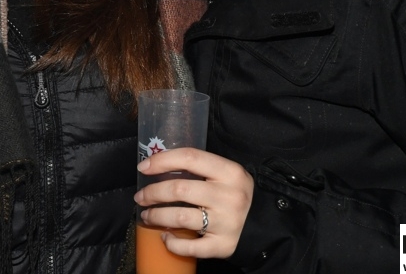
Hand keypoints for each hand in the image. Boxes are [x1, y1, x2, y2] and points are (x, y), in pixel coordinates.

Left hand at [134, 147, 253, 259]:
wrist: (265, 224)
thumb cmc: (235, 194)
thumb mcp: (225, 174)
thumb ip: (199, 168)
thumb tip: (157, 163)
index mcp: (230, 172)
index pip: (190, 157)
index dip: (162, 160)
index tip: (143, 167)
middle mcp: (229, 196)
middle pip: (179, 189)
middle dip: (153, 193)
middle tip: (140, 197)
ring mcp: (227, 222)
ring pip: (181, 217)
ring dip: (156, 216)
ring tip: (147, 215)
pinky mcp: (224, 245)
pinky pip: (191, 247)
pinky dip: (173, 244)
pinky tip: (165, 238)